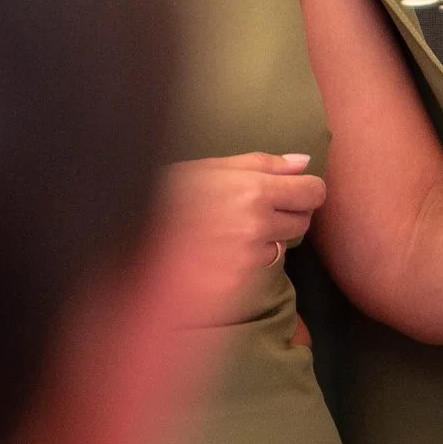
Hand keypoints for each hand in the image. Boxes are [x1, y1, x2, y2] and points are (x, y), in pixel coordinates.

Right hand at [164, 150, 326, 324]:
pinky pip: (258, 267)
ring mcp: (247, 256)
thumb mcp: (209, 168)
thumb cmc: (167, 194)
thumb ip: (263, 164)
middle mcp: (256, 224)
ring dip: (265, 239)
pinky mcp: (237, 281)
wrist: (130, 237)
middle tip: (256, 210)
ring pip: (280, 246)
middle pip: (302, 222)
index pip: (312, 193)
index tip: (296, 191)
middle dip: (288, 215)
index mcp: (253, 190)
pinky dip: (246, 260)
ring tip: (229, 230)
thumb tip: (304, 162)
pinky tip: (219, 250)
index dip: (307, 191)